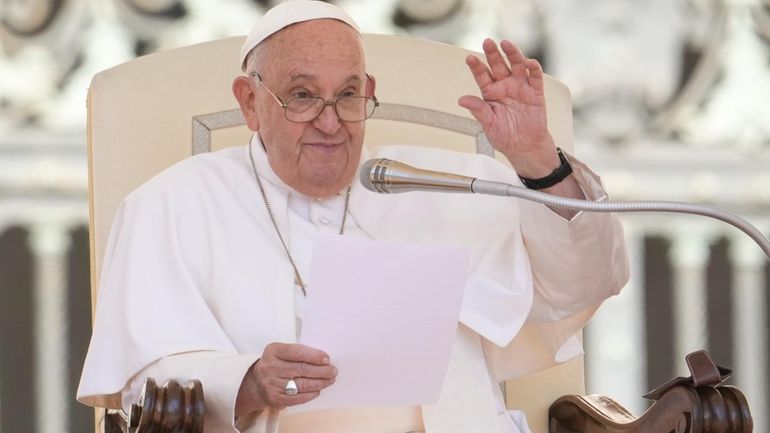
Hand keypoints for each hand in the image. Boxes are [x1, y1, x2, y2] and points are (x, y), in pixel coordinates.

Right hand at [236, 343, 336, 414]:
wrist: (256, 383)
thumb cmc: (275, 364)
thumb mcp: (281, 352)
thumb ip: (299, 352)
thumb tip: (323, 359)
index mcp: (273, 351)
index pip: (297, 352)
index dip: (314, 356)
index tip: (327, 359)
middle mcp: (270, 367)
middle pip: (302, 369)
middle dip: (321, 371)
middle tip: (333, 371)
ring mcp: (271, 384)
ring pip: (302, 384)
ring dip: (320, 382)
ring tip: (329, 380)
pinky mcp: (275, 399)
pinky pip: (298, 398)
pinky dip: (311, 394)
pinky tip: (318, 390)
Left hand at [458, 39, 558, 178]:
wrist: (525, 147)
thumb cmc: (504, 136)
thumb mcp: (488, 125)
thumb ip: (478, 110)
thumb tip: (461, 100)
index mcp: (490, 93)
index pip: (482, 76)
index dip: (476, 67)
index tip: (469, 59)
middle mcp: (504, 86)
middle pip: (498, 65)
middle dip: (493, 53)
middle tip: (487, 42)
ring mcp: (520, 87)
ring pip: (516, 65)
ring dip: (512, 53)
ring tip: (506, 44)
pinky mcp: (535, 91)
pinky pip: (534, 76)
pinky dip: (533, 68)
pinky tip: (528, 62)